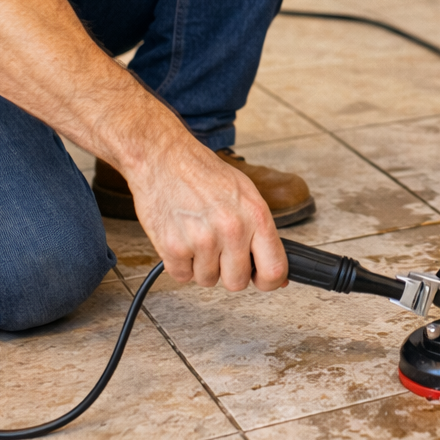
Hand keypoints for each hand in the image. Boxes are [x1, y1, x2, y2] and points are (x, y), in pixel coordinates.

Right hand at [121, 133, 286, 292]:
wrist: (163, 157)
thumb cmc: (203, 173)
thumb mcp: (245, 194)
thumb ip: (261, 233)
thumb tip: (277, 274)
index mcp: (256, 215)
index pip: (274, 270)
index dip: (269, 282)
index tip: (260, 279)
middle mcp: (232, 229)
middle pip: (237, 282)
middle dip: (227, 271)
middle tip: (218, 248)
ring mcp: (202, 240)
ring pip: (208, 280)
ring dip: (201, 265)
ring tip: (196, 235)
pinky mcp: (173, 248)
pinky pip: (182, 276)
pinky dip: (180, 263)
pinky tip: (180, 237)